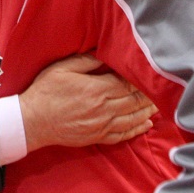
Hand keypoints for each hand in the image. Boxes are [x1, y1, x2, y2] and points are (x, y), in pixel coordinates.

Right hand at [20, 54, 156, 150]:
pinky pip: (122, 135)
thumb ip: (86, 61)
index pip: (126, 84)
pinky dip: (136, 130)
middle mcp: (103, 109)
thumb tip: (104, 55)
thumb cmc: (45, 91)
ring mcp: (101, 125)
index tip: (147, 74)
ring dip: (147, 112)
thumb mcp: (62, 68)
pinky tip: (145, 124)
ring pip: (132, 119)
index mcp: (96, 89)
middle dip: (148, 95)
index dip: (139, 79)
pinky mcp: (97, 137)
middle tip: (161, 90)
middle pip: (134, 101)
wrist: (32, 121)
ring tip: (158, 105)